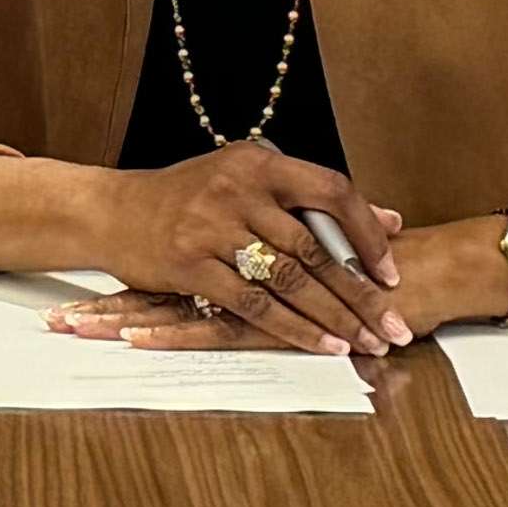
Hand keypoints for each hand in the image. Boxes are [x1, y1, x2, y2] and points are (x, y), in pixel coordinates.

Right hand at [55, 142, 408, 356]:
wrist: (112, 211)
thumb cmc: (185, 197)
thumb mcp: (245, 179)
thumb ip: (310, 199)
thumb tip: (389, 220)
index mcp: (257, 162)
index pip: (332, 191)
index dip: (368, 234)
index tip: (392, 273)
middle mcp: (237, 189)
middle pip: (316, 247)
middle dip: (361, 293)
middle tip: (395, 325)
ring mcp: (212, 227)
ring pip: (290, 278)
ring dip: (334, 316)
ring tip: (366, 342)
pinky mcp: (192, 265)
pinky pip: (254, 303)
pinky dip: (293, 328)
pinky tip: (320, 344)